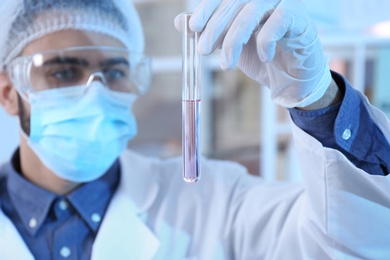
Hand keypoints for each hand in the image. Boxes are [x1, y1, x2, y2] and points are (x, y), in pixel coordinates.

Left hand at [174, 0, 331, 107]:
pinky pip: (279, 20)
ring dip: (234, 39)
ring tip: (226, 64)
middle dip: (216, 28)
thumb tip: (181, 22)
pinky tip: (264, 57)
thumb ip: (209, 33)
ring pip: (252, 10)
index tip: (193, 28)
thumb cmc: (261, 59)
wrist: (291, 80)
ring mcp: (284, 4)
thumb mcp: (229, 47)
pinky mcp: (300, 19)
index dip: (207, 9)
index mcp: (248, 2)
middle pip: (235, 2)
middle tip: (203, 51)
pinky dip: (265, 40)